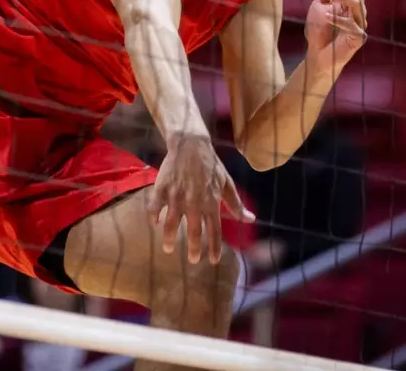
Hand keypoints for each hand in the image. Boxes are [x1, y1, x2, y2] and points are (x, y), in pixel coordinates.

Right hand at [146, 132, 253, 263]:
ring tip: (168, 248)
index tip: (213, 261)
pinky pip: (155, 208)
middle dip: (194, 249)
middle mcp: (194, 203)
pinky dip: (154, 218)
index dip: (214, 247)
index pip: (215, 231)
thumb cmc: (211, 165)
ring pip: (172, 224)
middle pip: (194, 232)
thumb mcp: (227, 183)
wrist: (190, 145)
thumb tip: (250, 219)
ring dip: (170, 238)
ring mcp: (176, 197)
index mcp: (211, 203)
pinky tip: (154, 224)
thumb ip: (236, 204)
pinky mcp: (162, 190)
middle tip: (193, 260)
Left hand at [304, 0, 366, 70]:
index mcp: (347, 0)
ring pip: (358, 4)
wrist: (317, 55)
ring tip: (329, 1)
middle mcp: (357, 10)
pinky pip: (353, 24)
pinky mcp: (359, 37)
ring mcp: (360, 23)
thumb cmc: (318, 31)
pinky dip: (338, 19)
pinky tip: (328, 20)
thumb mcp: (317, 6)